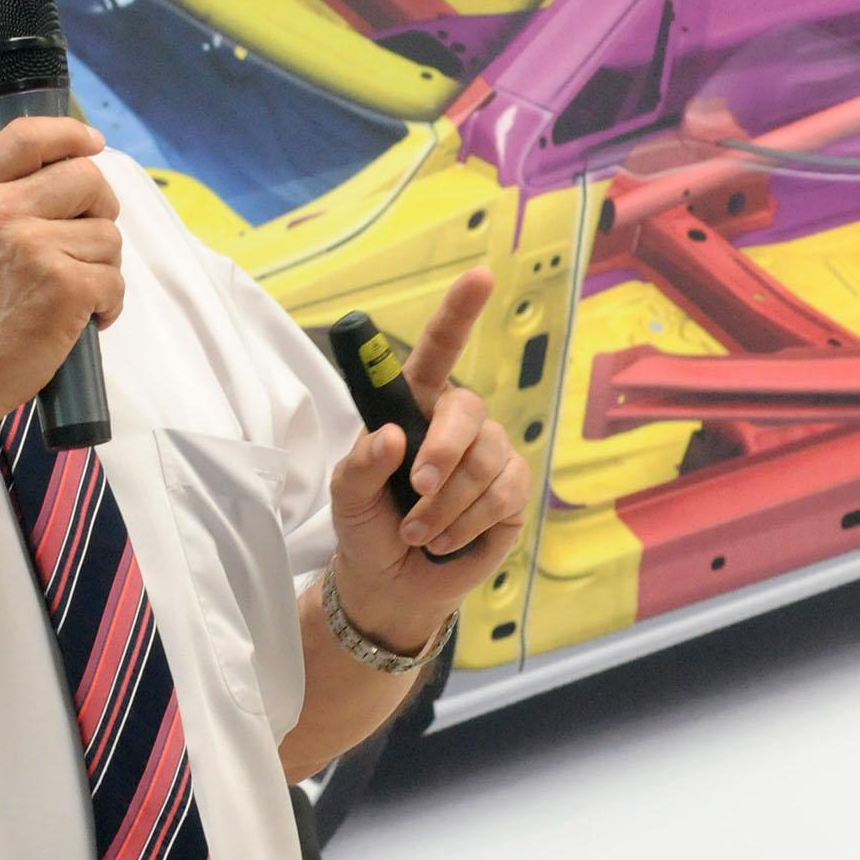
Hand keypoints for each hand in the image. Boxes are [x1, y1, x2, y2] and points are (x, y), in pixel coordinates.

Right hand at [0, 116, 121, 426]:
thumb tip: (63, 175)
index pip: (28, 136)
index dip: (70, 134)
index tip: (92, 144)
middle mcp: (0, 211)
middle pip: (86, 178)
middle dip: (101, 208)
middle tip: (88, 240)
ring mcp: (35, 247)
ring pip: (108, 235)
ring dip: (102, 266)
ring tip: (72, 293)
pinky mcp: (65, 286)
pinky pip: (115, 280)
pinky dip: (109, 303)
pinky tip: (83, 319)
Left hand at [324, 267, 530, 649]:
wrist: (391, 584)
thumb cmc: (366, 527)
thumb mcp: (346, 495)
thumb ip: (361, 464)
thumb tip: (394, 438)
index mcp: (414, 405)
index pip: (440, 348)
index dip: (461, 311)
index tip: (481, 276)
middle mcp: (457, 423)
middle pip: (467, 410)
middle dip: (442, 451)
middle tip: (415, 489)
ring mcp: (490, 455)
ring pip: (484, 462)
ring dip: (444, 505)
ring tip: (418, 531)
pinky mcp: (513, 492)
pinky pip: (501, 494)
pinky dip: (467, 522)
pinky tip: (445, 539)